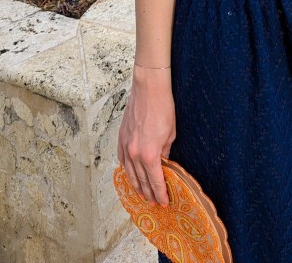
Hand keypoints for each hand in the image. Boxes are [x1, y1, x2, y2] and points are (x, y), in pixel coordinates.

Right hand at [117, 71, 175, 206]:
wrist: (148, 89)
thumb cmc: (163, 108)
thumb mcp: (170, 134)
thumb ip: (165, 153)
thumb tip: (163, 163)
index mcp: (149, 154)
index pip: (155, 181)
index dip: (160, 193)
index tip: (164, 202)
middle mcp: (134, 153)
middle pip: (141, 180)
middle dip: (149, 193)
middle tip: (154, 202)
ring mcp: (125, 145)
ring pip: (129, 172)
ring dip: (136, 185)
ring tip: (142, 195)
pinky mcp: (121, 137)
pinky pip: (122, 159)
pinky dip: (126, 169)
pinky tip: (130, 174)